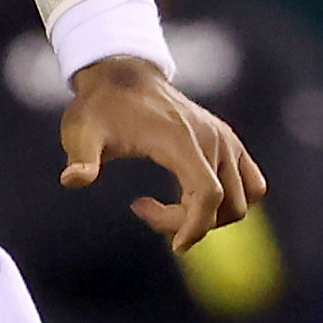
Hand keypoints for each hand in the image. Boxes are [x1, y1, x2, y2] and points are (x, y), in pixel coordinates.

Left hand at [61, 53, 264, 251]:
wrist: (123, 76)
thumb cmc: (101, 108)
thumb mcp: (83, 133)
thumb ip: (81, 158)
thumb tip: (72, 180)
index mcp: (181, 140)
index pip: (208, 194)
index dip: (195, 226)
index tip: (175, 247)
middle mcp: (212, 139)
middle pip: (224, 203)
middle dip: (191, 222)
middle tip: (145, 210)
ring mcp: (225, 139)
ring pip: (242, 199)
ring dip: (211, 215)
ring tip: (167, 207)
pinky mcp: (228, 141)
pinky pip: (250, 184)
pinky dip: (229, 201)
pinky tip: (190, 197)